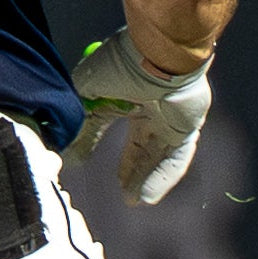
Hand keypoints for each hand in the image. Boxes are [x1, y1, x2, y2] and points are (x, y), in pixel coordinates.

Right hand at [67, 27, 212, 204]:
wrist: (157, 56)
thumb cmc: (120, 64)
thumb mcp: (88, 92)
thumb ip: (81, 125)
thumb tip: (69, 156)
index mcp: (127, 91)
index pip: (110, 120)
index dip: (96, 140)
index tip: (85, 161)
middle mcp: (151, 105)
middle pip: (141, 145)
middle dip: (131, 170)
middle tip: (122, 193)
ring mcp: (172, 117)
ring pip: (158, 155)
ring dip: (145, 178)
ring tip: (134, 202)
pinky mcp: (188, 128)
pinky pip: (175, 158)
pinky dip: (161, 178)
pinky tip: (148, 197)